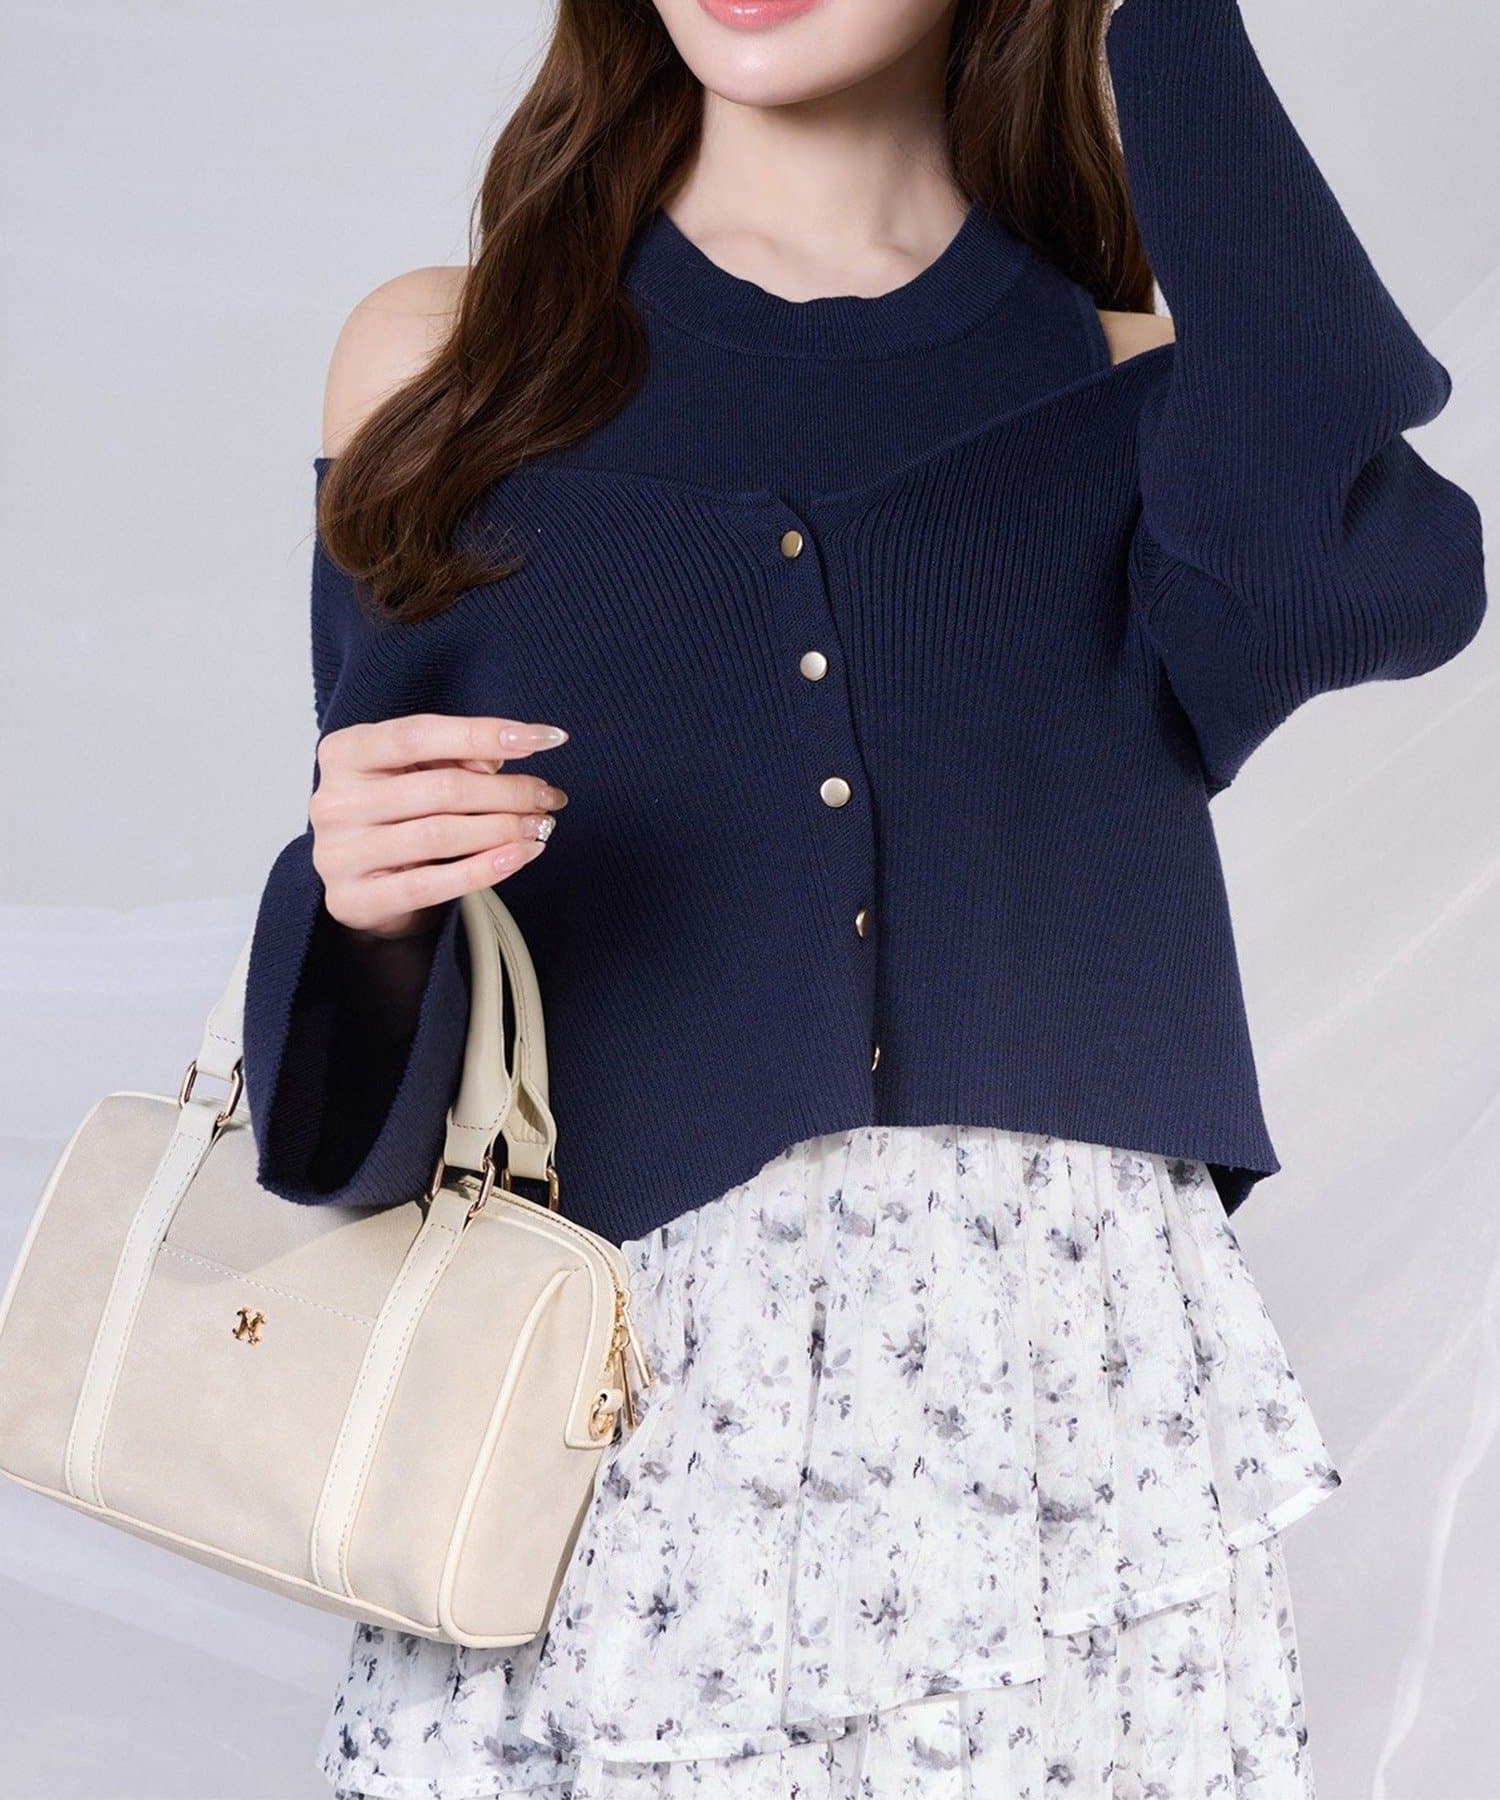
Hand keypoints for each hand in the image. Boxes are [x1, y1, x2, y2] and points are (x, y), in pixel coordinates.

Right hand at [309, 714, 568, 939]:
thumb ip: (452, 758)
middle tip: (549, 797)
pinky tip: (518, 856)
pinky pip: (431, 885)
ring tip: (540, 827)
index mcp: (346, 752)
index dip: (483, 733)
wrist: (359, 885)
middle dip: (508, 792)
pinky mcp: (355, 900)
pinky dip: (483, 869)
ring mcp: (340, 853)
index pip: (419, 734)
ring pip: (441, 835)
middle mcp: (335, 800)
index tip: (542, 738)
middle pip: (441, 788)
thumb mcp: (416, 773)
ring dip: (503, 829)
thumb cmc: (395, 817)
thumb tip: (497, 758)